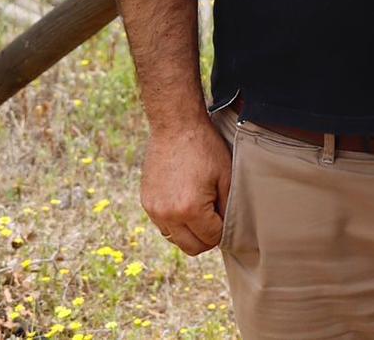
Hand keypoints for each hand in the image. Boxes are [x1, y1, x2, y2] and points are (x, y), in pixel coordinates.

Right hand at [141, 115, 230, 255]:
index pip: (211, 239)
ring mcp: (154, 210)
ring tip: (201, 212)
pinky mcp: (146, 202)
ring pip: (175, 239)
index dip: (223, 231)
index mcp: (191, 209)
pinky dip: (176, 223)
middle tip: (216, 221)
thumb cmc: (205, 148)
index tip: (226, 217)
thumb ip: (227, 208)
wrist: (175, 126)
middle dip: (207, 239)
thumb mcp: (225, 176)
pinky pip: (163, 226)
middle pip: (191, 247)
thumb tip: (226, 229)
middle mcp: (168, 215)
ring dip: (190, 233)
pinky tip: (186, 205)